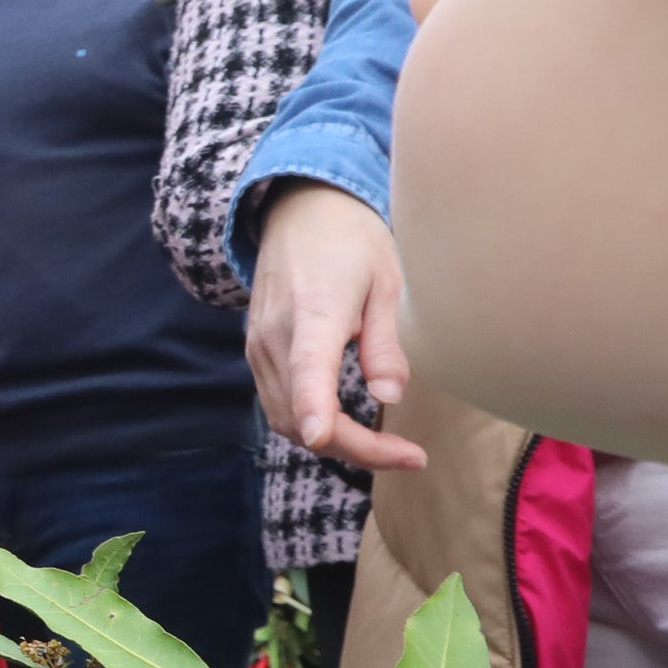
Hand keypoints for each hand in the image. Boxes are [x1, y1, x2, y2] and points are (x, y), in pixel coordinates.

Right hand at [246, 181, 426, 470]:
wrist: (299, 211)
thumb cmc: (351, 243)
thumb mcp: (386, 283)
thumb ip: (384, 342)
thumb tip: (389, 396)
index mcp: (314, 309)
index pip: (309, 365)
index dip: (314, 405)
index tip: (323, 437)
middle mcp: (275, 334)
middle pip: (302, 414)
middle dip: (355, 448)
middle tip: (411, 456)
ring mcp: (258, 347)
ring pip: (287, 420)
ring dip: (335, 444)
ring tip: (387, 449)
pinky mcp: (256, 355)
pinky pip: (278, 407)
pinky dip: (313, 426)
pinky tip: (348, 427)